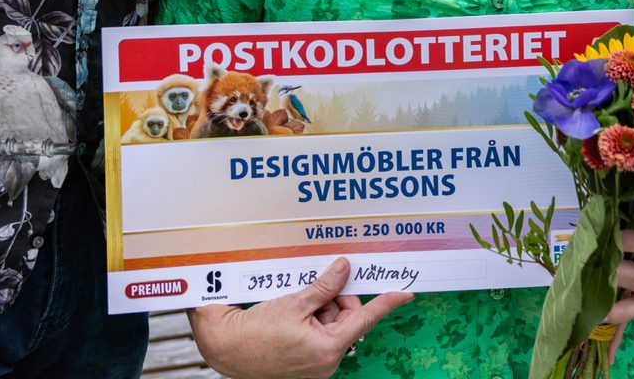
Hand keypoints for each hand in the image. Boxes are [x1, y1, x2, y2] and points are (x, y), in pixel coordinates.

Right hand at [190, 257, 412, 378]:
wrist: (227, 348)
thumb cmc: (256, 331)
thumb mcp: (295, 302)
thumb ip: (325, 286)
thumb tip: (345, 269)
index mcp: (328, 349)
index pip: (365, 319)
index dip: (386, 303)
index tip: (406, 293)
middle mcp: (326, 361)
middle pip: (346, 318)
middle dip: (333, 300)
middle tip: (312, 292)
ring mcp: (317, 364)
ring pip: (332, 324)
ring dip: (319, 309)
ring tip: (294, 306)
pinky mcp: (306, 363)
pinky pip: (319, 334)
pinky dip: (311, 320)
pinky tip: (291, 315)